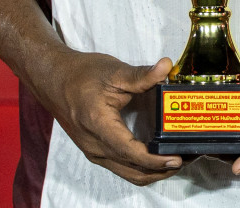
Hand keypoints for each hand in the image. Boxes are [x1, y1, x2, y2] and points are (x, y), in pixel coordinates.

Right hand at [34, 51, 182, 184]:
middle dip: (161, 170)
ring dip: (152, 172)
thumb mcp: (113, 71)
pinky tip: (155, 157)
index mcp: (99, 125)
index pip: (131, 153)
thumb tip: (166, 66)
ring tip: (174, 161)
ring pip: (128, 173)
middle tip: (186, 159)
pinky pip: (121, 167)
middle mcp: (95, 146)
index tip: (177, 158)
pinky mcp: (95, 151)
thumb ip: (141, 75)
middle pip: (133, 171)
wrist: (54, 80)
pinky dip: (140, 167)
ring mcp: (94, 151)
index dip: (156, 160)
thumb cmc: (80, 75)